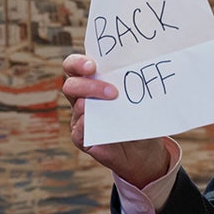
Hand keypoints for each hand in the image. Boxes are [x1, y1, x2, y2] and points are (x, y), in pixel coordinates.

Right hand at [62, 53, 169, 186]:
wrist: (143, 150)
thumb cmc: (140, 117)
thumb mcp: (140, 99)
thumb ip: (135, 86)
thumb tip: (142, 73)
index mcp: (93, 82)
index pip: (76, 67)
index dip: (78, 63)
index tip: (93, 65)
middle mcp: (82, 98)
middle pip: (71, 84)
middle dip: (88, 84)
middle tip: (111, 90)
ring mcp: (80, 119)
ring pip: (76, 104)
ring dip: (93, 100)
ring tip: (113, 101)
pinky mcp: (82, 138)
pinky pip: (79, 130)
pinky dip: (88, 124)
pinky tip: (100, 123)